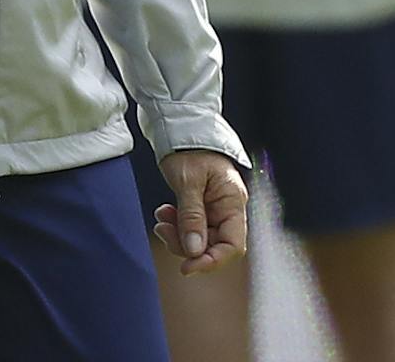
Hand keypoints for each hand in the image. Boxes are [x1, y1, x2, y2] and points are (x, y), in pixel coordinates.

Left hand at [154, 149, 247, 275]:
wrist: (181, 128)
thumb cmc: (189, 148)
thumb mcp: (188, 182)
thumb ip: (191, 217)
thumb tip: (194, 251)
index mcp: (233, 201)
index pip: (233, 245)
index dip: (212, 260)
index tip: (187, 267)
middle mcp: (228, 208)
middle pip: (214, 244)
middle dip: (188, 245)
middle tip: (163, 231)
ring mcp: (216, 208)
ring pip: (200, 237)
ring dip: (179, 235)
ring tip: (161, 219)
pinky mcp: (203, 206)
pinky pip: (192, 225)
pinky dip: (177, 225)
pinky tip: (164, 213)